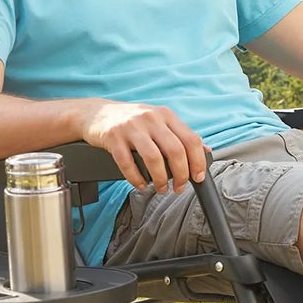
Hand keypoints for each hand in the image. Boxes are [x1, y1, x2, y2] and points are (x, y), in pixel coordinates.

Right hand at [79, 101, 207, 193]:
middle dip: (181, 175)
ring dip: (160, 179)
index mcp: (166, 115)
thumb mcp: (158, 122)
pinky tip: (141, 184)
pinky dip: (136, 178)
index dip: (198, 161)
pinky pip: (127, 163)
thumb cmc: (131, 121)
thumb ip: (180, 135)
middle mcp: (151, 118)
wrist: (96, 113)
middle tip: (178, 188)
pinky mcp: (113, 137)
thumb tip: (206, 151)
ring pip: (153, 158)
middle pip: (175, 150)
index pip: (191, 139)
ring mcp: (131, 127)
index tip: (197, 177)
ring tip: (160, 188)